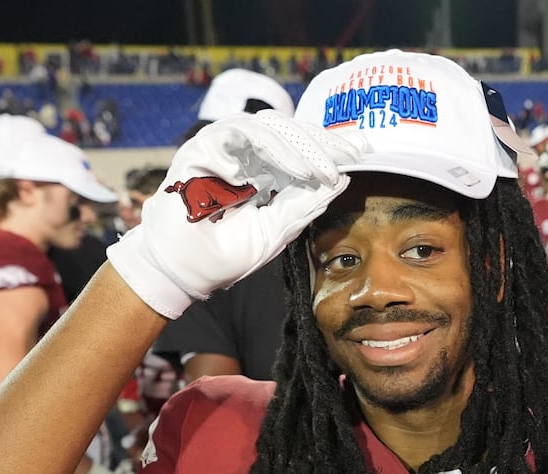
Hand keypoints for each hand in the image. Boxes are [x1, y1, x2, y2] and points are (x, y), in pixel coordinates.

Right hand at [107, 111, 359, 317]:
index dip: (333, 145)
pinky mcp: (201, 148)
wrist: (183, 271)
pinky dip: (249, 154)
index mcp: (270, 170)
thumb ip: (305, 204)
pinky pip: (230, 136)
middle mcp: (250, 154)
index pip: (305, 147)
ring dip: (292, 149)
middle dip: (322, 142)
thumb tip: (342, 181)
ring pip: (266, 127)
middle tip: (346, 157)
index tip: (364, 150)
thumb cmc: (225, 254)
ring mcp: (226, 148)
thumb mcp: (277, 230)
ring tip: (311, 173)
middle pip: (291, 130)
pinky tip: (254, 182)